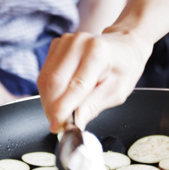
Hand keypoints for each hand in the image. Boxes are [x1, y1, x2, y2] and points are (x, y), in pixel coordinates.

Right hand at [36, 29, 150, 132]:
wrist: (123, 45)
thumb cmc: (124, 67)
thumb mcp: (116, 92)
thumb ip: (93, 106)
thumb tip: (74, 123)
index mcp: (98, 53)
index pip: (75, 87)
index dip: (63, 110)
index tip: (57, 127)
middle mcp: (79, 43)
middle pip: (54, 83)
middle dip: (52, 108)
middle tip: (58, 125)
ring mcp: (65, 42)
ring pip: (45, 80)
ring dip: (48, 101)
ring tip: (60, 114)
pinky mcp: (56, 46)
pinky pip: (44, 74)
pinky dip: (48, 91)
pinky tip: (59, 99)